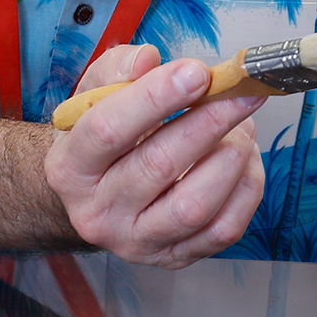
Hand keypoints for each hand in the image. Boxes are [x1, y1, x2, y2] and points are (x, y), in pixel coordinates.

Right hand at [45, 44, 264, 266]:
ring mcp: (136, 241)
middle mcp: (98, 213)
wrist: (96, 193)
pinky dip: (245, 188)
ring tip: (243, 124)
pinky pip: (222, 230)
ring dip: (230, 157)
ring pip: (194, 206)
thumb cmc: (103, 134)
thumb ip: (120, 69)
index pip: (108, 130)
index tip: (197, 72)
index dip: (155, 97)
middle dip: (209, 121)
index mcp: (71, 167)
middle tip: (242, 91)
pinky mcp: (173, 256)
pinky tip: (245, 158)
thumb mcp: (95, 93)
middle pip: (158, 165)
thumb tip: (148, 59)